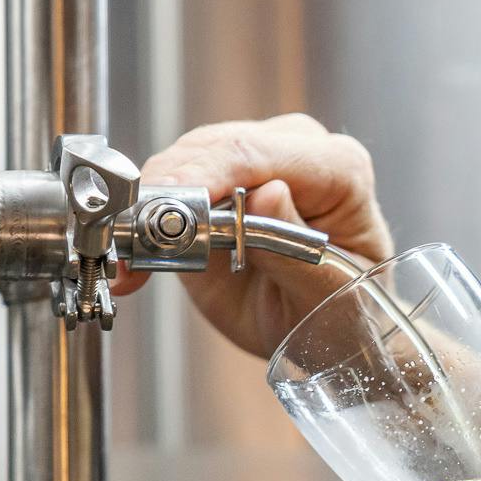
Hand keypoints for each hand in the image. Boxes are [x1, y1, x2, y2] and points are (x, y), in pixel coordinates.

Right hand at [115, 113, 395, 358]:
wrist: (330, 330)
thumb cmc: (347, 312)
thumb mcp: (331, 296)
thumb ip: (298, 250)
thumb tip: (265, 193)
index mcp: (340, 168)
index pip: (259, 154)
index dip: (207, 175)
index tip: (167, 202)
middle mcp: (296, 151)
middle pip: (212, 151)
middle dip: (168, 193)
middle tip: (136, 241)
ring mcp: (252, 163)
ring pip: (180, 164)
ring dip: (146, 210)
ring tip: (133, 262)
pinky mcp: (215, 185)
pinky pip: (165, 192)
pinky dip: (141, 229)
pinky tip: (133, 268)